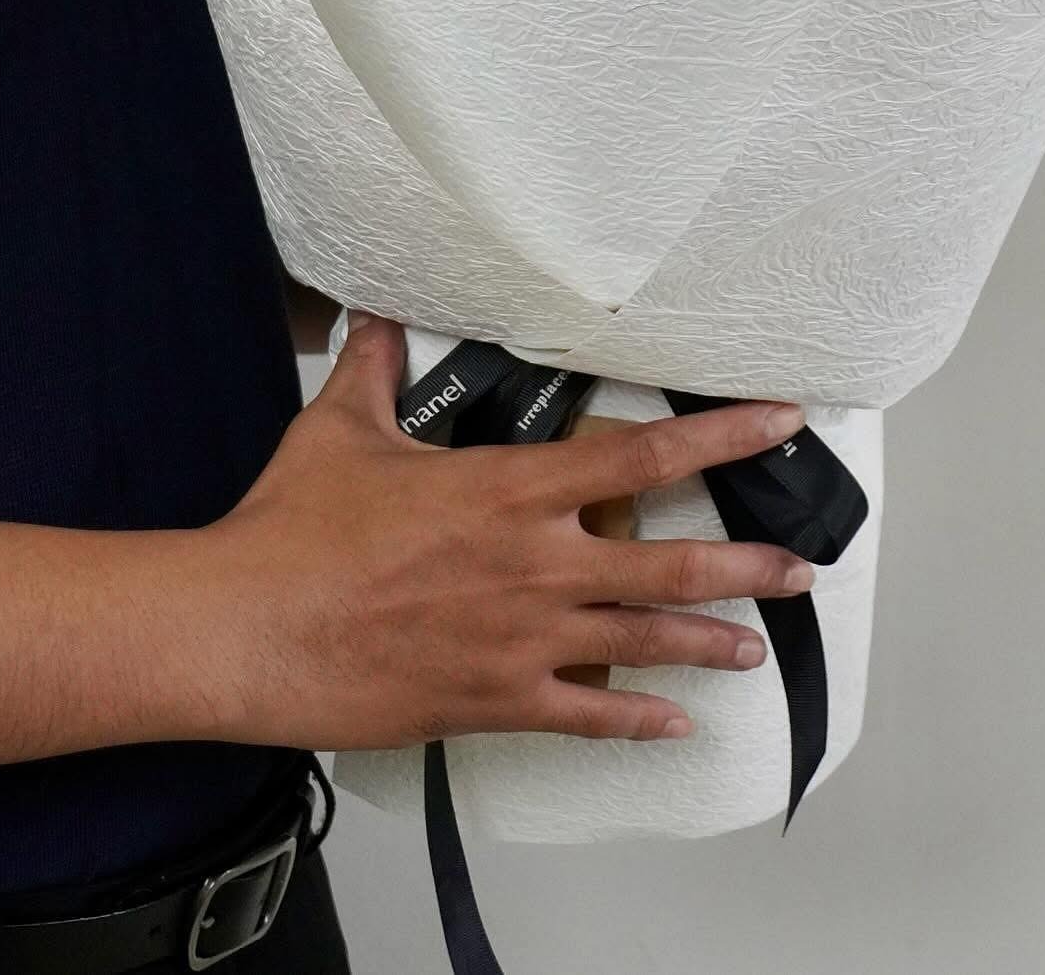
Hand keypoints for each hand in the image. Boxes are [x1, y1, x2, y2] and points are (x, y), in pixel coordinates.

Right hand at [202, 313, 811, 748]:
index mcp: (512, 488)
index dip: (723, 437)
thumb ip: (379, 367)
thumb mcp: (343, 429)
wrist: (245, 628)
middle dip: (747, 565)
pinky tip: (675, 727)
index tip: (780, 424)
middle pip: (672, 563)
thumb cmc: (294, 531)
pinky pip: (586, 715)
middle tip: (799, 569)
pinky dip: (637, 720)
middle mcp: (537, 563)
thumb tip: (380, 317)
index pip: (644, 453)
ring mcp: (524, 638)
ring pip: (646, 639)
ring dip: (711, 642)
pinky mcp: (495, 699)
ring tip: (757, 646)